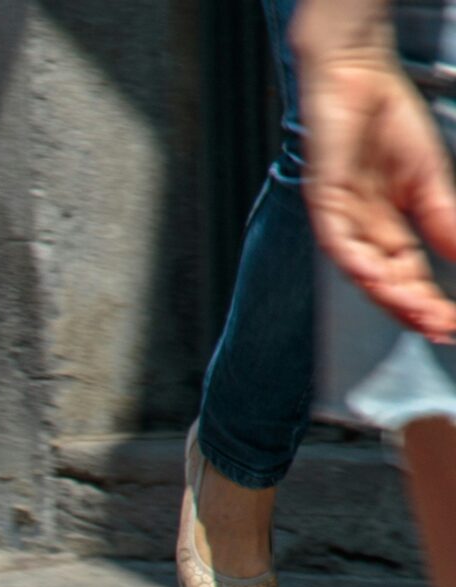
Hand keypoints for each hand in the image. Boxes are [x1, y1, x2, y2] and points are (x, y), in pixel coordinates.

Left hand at [297, 37, 455, 339]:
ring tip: (415, 313)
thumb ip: (443, 220)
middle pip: (383, 280)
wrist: (359, 78)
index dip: (426, 299)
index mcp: (385, 225)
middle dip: (410, 307)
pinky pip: (336, 239)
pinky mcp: (322, 199)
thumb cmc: (387, 121)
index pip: (406, 274)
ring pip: (360, 269)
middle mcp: (360, 229)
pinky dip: (355, 260)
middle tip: (438, 328)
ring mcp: (339, 217)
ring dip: (388, 293)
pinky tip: (374, 276)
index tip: (449, 321)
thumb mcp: (429, 179)